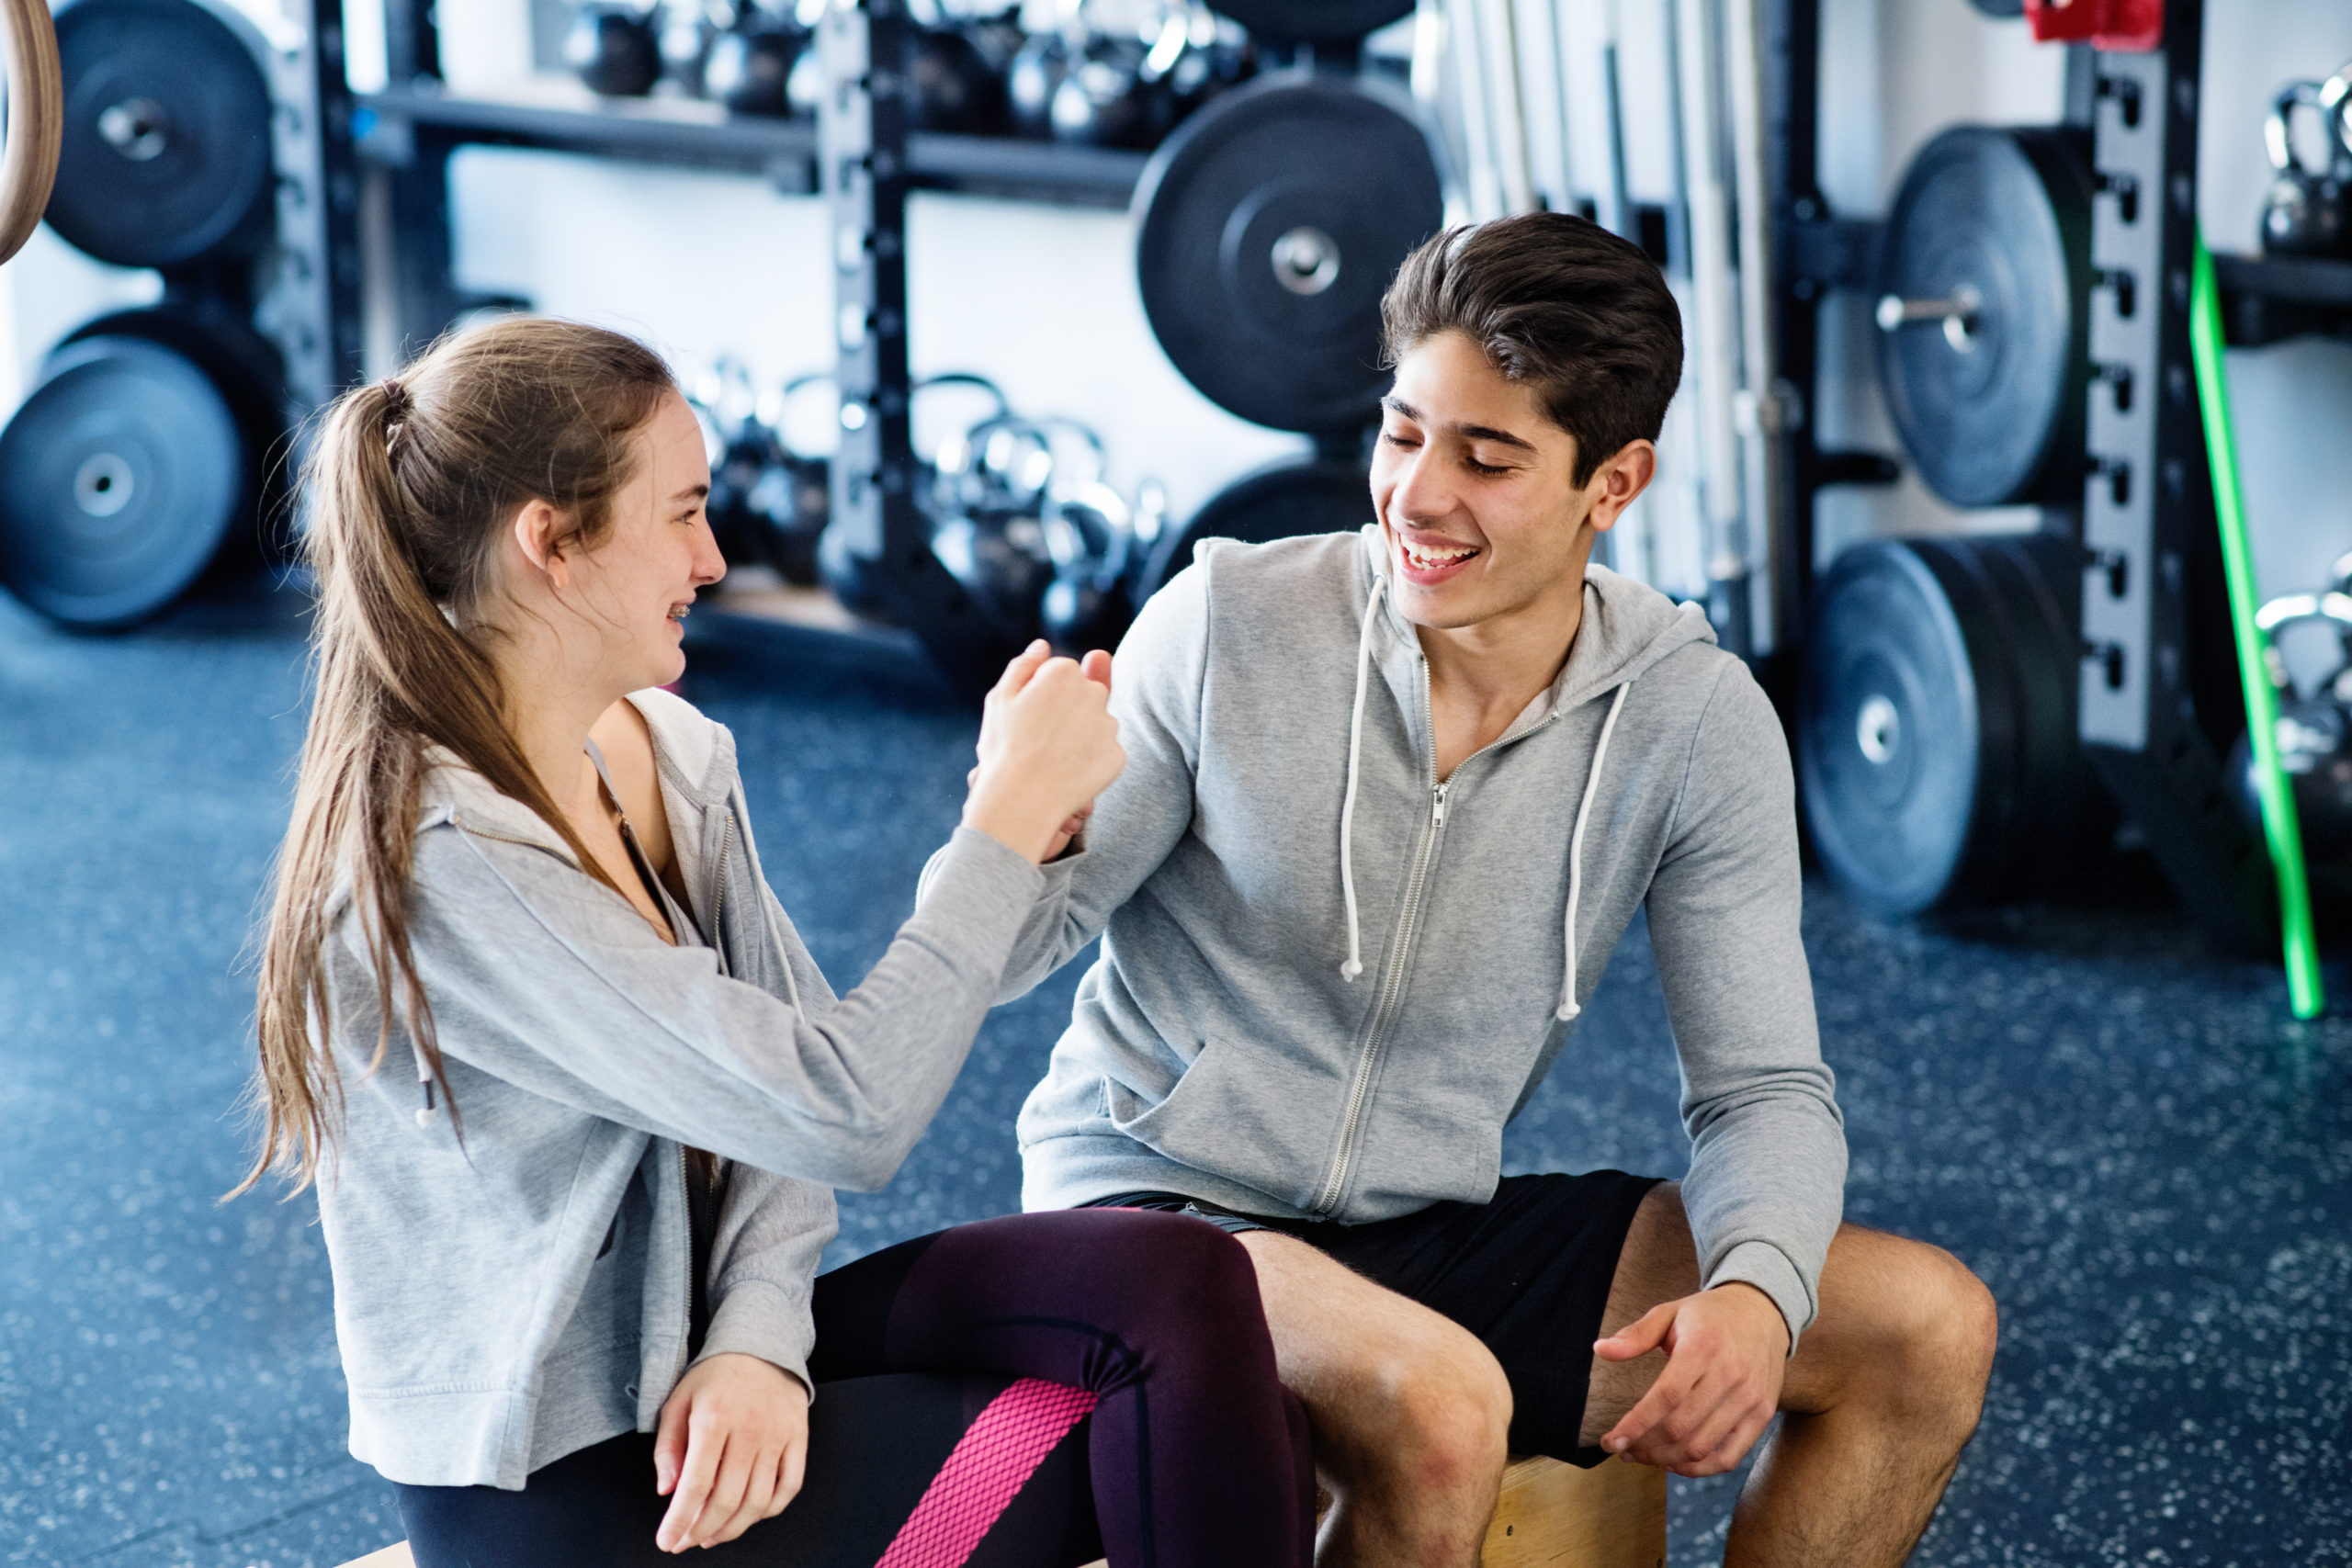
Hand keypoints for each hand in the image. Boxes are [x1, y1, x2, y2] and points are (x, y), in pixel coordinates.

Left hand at [652, 1353, 809, 1551]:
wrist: (761, 1343)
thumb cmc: (715, 1376)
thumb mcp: (678, 1401)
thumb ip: (668, 1448)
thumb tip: (667, 1491)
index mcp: (714, 1419)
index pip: (696, 1485)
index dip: (680, 1520)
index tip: (667, 1540)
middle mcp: (749, 1430)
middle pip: (726, 1500)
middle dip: (701, 1531)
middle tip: (687, 1541)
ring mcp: (778, 1436)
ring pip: (758, 1501)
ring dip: (732, 1528)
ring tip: (713, 1535)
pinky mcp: (799, 1438)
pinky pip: (789, 1487)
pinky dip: (769, 1511)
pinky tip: (749, 1515)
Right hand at [963, 643, 1120, 863]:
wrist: (1021, 800)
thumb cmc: (1005, 748)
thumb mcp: (1001, 699)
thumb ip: (1024, 666)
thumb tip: (1042, 646)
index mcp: (1063, 673)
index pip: (1062, 674)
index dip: (1042, 695)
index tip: (1028, 716)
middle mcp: (1093, 693)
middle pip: (1084, 696)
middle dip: (1066, 712)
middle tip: (1039, 740)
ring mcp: (1108, 725)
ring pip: (1095, 725)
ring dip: (1079, 738)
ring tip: (1052, 760)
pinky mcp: (1118, 756)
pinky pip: (1104, 754)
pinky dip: (1090, 763)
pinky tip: (1068, 774)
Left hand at [1593, 1283, 1788, 1476]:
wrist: (1763, 1312)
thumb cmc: (1709, 1315)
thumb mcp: (1670, 1313)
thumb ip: (1636, 1334)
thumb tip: (1600, 1350)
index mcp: (1703, 1346)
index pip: (1665, 1396)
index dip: (1635, 1424)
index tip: (1610, 1441)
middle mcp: (1730, 1374)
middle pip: (1680, 1427)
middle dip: (1644, 1446)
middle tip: (1622, 1449)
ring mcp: (1750, 1398)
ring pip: (1701, 1447)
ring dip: (1665, 1460)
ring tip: (1642, 1455)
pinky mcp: (1763, 1415)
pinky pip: (1730, 1457)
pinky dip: (1699, 1469)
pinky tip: (1674, 1463)